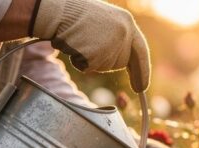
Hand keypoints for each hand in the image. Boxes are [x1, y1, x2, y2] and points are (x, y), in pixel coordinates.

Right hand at [32, 0, 150, 91]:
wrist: (56, 9)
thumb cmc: (76, 15)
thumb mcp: (105, 21)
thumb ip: (118, 37)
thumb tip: (126, 60)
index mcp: (127, 22)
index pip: (141, 52)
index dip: (142, 71)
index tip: (142, 87)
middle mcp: (123, 33)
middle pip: (120, 62)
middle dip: (107, 61)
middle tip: (90, 46)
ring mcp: (110, 44)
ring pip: (104, 66)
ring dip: (91, 59)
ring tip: (80, 39)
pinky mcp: (96, 54)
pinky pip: (89, 67)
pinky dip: (79, 61)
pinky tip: (74, 45)